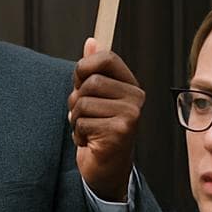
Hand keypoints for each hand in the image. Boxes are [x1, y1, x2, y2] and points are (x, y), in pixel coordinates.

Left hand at [68, 37, 143, 201]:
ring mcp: (131, 115)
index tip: (79, 82)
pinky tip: (90, 142)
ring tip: (87, 130)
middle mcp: (136, 97)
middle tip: (84, 115)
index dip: (84, 67)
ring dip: (75, 119)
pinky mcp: (121, 132)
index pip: (107, 58)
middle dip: (76, 100)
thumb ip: (91, 71)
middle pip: (91, 82)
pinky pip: (83, 123)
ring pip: (83, 102)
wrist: (105, 169)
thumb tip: (91, 41)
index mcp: (130, 85)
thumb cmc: (96, 131)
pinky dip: (78, 134)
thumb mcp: (92, 97)